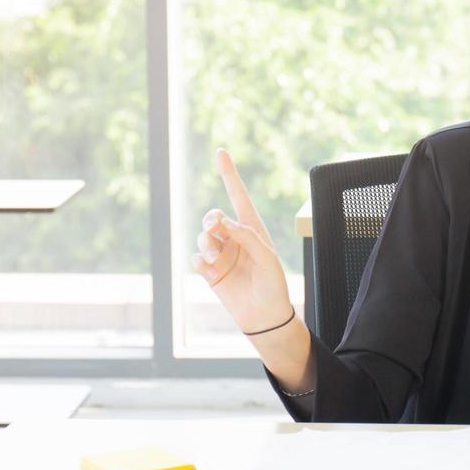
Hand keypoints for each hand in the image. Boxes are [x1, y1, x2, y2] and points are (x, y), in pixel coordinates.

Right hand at [192, 148, 294, 336]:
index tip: (221, 152)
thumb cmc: (273, 285)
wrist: (264, 316)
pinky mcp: (210, 271)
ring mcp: (221, 254)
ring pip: (203, 237)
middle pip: (213, 217)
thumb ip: (248, 237)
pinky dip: (200, 261)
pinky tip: (210, 270)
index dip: (229, 175)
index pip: (238, 196)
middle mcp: (234, 238)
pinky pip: (197, 258)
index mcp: (252, 229)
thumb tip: (225, 222)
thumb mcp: (267, 259)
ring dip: (206, 244)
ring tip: (216, 259)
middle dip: (211, 219)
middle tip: (214, 227)